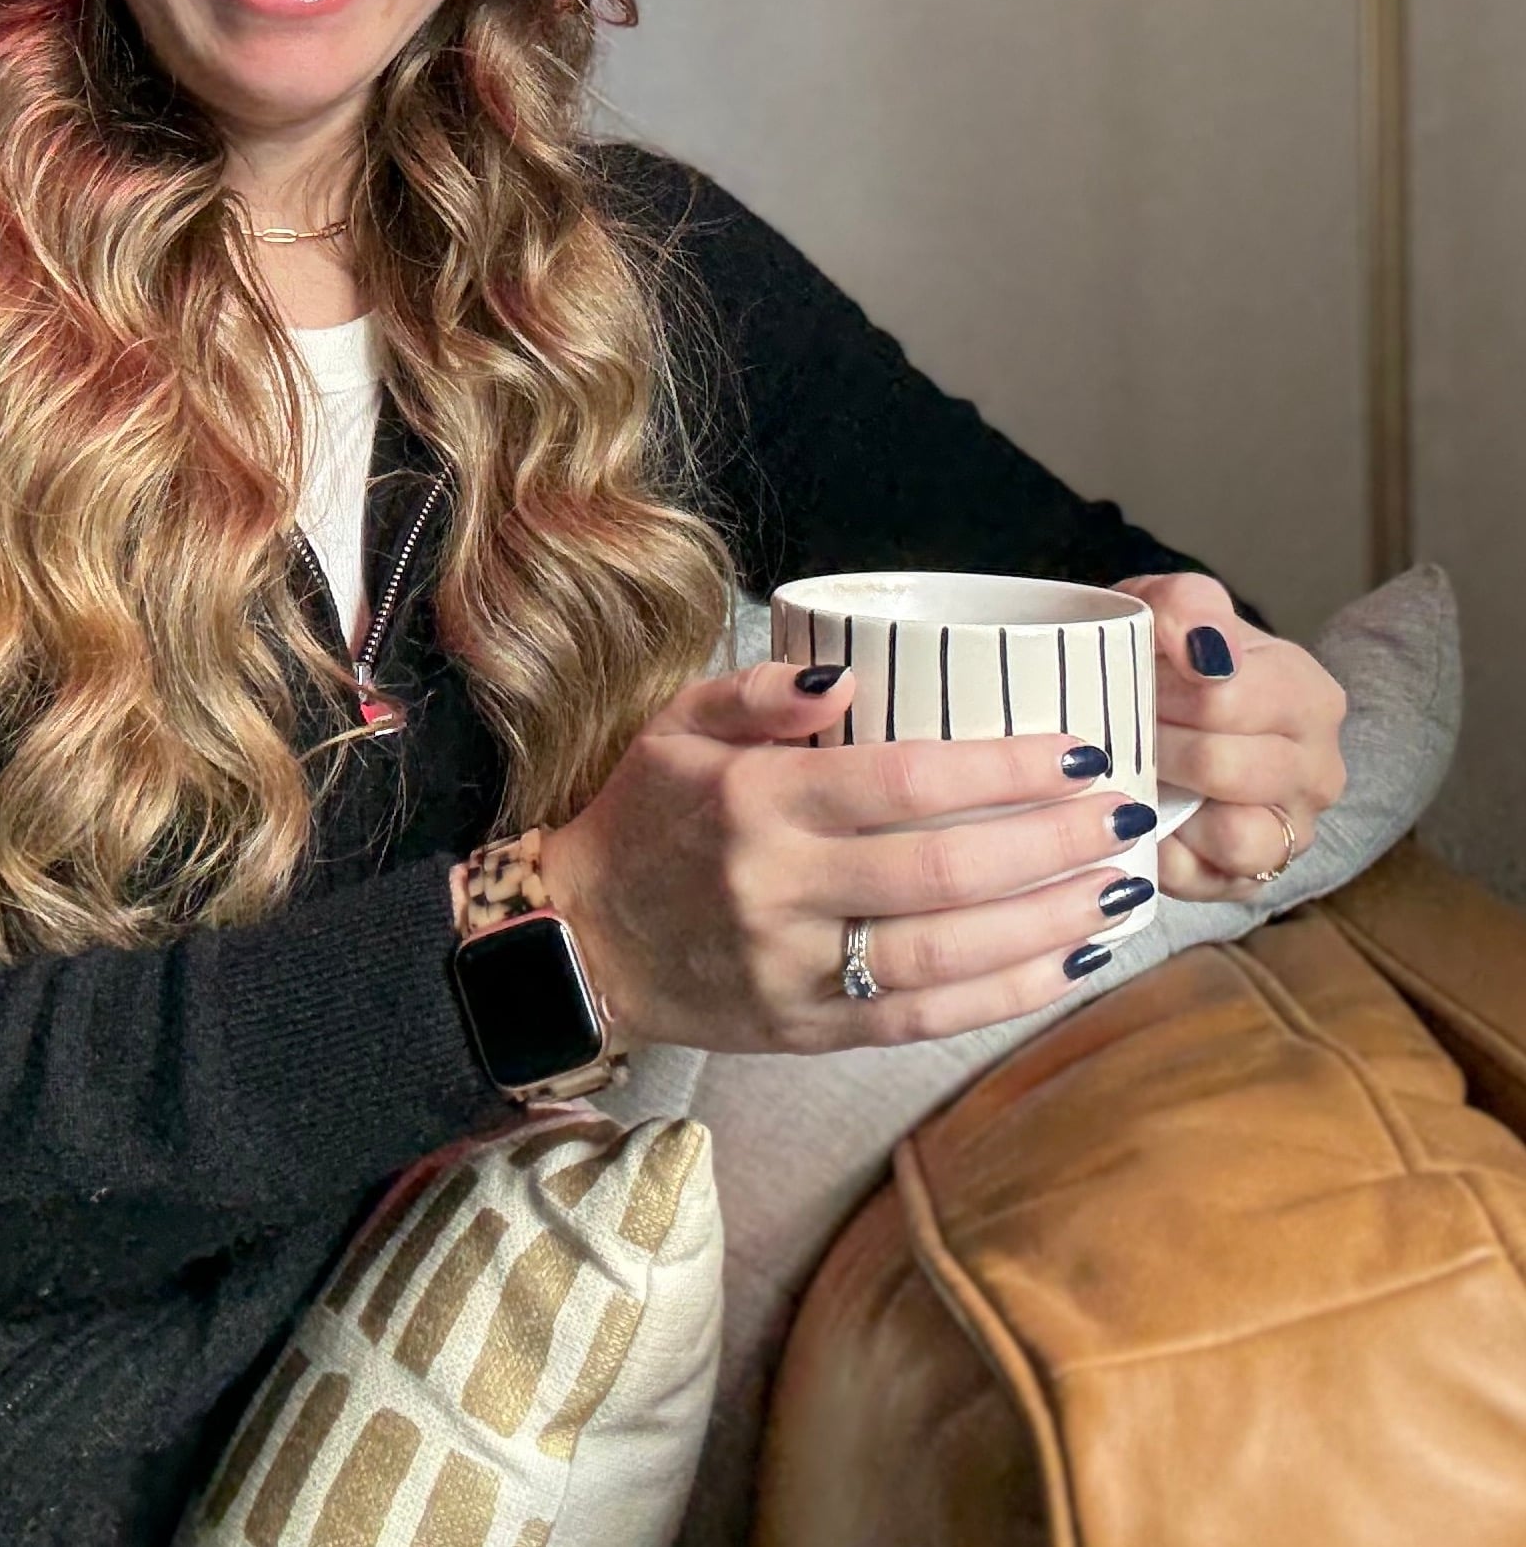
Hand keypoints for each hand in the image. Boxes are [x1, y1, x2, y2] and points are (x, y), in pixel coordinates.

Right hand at [529, 661, 1162, 1054]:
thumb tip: (853, 675)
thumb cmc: (644, 816)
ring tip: (1124, 887)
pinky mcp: (806, 1031)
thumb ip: (761, 690)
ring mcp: (793, 969)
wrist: (580, 942)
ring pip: (947, 955)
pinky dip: (1007, 994)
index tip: (1078, 752)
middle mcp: (777, 888)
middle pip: (943, 871)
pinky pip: (924, 1018)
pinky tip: (1072, 962)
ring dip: (1050, 923)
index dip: (1002, 770)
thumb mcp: (677, 725)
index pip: (902, 781)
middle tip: (1127, 814)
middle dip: (1052, 844)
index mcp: (753, 801)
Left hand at [1116, 572, 1347, 899]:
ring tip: (1136, 769)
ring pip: (1234, 836)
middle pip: (1223, 767)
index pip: (1225, 700)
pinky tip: (1145, 815)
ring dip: (1167, 802)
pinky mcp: (1253, 880)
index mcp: (1308, 696)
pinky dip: (1165, 852)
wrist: (1155, 710)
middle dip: (1155, 745)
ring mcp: (1293, 832)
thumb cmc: (1169, 659)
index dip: (1159, 692)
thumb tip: (1204, 648)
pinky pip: (1208, 880)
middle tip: (1119, 727)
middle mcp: (1318, 770)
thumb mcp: (1166, 607)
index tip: (1132, 681)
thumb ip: (1186, 606)